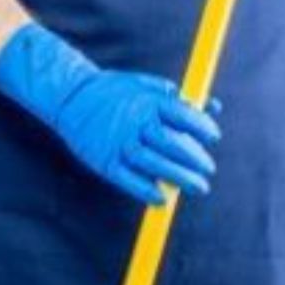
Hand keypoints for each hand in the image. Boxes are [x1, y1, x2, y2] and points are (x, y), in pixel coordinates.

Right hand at [0, 23, 218, 205]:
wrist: (70, 97)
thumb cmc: (114, 92)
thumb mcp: (144, 85)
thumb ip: (177, 97)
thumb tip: (212, 105)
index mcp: (146, 101)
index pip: (182, 114)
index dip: (202, 126)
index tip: (213, 137)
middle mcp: (133, 122)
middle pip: (170, 143)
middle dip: (194, 158)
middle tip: (209, 169)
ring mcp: (117, 142)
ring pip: (152, 164)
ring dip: (179, 177)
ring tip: (198, 186)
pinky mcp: (103, 160)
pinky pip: (127, 179)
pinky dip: (146, 190)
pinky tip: (163, 198)